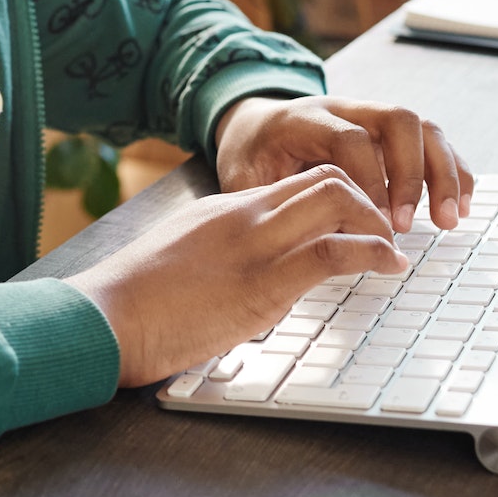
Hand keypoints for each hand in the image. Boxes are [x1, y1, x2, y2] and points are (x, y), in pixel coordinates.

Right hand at [66, 166, 406, 387]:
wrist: (104, 318)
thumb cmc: (128, 306)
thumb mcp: (177, 267)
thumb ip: (213, 265)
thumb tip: (239, 292)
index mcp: (221, 211)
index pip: (293, 185)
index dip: (338, 198)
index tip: (356, 226)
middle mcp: (242, 216)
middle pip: (325, 178)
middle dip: (368, 201)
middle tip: (384, 234)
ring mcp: (254, 245)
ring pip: (337, 200)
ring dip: (378, 222)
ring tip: (393, 250)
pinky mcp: (263, 283)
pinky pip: (333, 253)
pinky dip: (373, 254)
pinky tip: (390, 266)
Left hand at [213, 95, 473, 234]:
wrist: (255, 125)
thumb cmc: (250, 155)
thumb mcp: (241, 175)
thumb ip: (266, 199)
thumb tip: (295, 237)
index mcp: (305, 118)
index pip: (352, 138)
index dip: (369, 180)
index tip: (374, 223)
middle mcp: (346, 109)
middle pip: (399, 120)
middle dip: (412, 174)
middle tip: (408, 225)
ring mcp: (373, 117)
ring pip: (424, 128)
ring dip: (443, 174)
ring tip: (448, 221)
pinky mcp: (392, 135)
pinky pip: (433, 144)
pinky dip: (453, 172)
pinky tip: (460, 207)